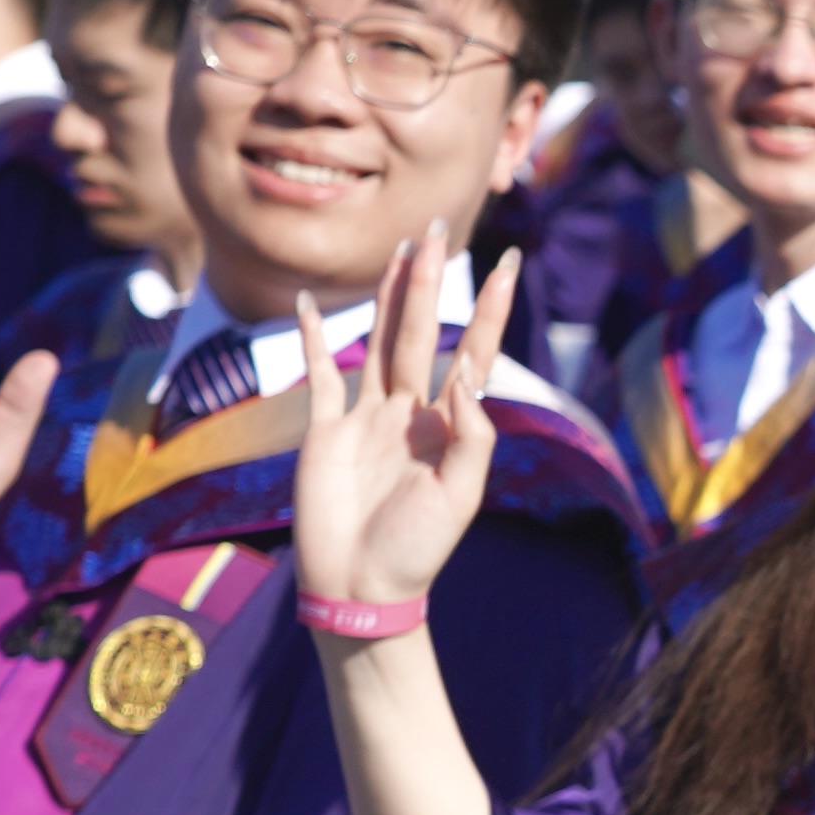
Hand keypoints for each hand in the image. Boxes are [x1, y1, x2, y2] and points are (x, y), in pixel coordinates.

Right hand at [291, 227, 519, 616]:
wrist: (360, 586)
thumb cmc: (417, 549)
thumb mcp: (461, 495)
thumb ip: (471, 434)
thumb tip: (465, 373)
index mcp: (449, 425)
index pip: (473, 351)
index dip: (489, 309)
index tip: (508, 263)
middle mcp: (410, 411)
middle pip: (421, 330)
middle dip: (430, 280)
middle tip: (434, 227)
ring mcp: (367, 417)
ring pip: (379, 340)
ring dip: (388, 295)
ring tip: (399, 250)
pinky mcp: (326, 430)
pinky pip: (320, 374)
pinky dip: (313, 339)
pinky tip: (307, 304)